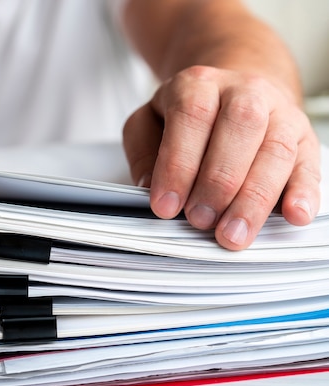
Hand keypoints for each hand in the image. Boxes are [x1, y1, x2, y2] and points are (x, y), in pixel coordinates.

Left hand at [123, 65, 320, 249]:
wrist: (233, 94)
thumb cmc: (188, 117)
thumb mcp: (149, 122)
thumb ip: (143, 151)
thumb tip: (148, 187)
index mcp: (199, 84)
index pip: (191, 116)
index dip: (178, 164)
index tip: (166, 205)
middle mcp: (245, 92)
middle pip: (241, 127)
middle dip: (218, 182)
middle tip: (200, 220)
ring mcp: (280, 113)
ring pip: (277, 150)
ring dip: (255, 198)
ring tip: (234, 233)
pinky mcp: (304, 139)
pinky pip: (309, 164)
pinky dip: (303, 192)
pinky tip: (293, 215)